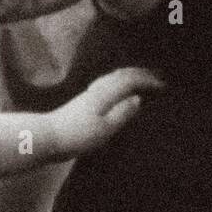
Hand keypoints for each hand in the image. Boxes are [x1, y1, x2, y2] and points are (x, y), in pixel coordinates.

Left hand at [48, 66, 163, 158]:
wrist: (47, 137)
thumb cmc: (78, 135)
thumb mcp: (105, 129)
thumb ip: (122, 113)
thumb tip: (138, 98)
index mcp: (106, 92)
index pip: (131, 79)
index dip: (148, 80)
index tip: (164, 85)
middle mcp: (98, 87)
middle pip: (123, 73)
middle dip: (141, 73)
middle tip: (157, 78)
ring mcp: (90, 92)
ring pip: (115, 76)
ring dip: (131, 75)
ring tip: (143, 81)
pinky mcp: (85, 99)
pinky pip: (109, 82)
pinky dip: (120, 81)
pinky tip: (119, 90)